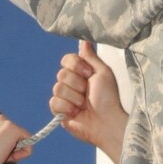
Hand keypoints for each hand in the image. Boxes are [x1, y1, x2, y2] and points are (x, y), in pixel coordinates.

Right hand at [50, 40, 128, 163]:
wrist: (107, 122)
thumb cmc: (109, 99)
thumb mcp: (103, 72)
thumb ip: (91, 57)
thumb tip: (85, 41)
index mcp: (81, 73)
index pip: (67, 60)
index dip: (77, 66)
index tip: (89, 74)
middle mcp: (71, 83)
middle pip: (61, 73)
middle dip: (78, 84)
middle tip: (88, 93)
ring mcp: (64, 97)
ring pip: (57, 88)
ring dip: (74, 97)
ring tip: (84, 105)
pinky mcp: (59, 111)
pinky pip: (54, 102)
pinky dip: (67, 107)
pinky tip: (76, 112)